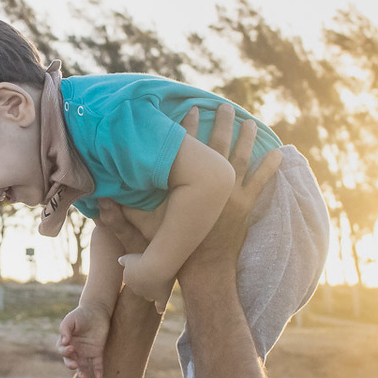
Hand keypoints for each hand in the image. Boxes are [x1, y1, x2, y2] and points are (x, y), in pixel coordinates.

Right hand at [57, 303, 111, 377]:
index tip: (71, 347)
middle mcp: (75, 349)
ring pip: (82, 365)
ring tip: (83, 376)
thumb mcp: (70, 320)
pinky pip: (97, 363)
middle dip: (71, 364)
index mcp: (66, 342)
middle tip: (75, 364)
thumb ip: (65, 329)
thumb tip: (64, 342)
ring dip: (82, 372)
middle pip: (70, 361)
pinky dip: (98, 370)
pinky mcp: (97, 351)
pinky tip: (98, 376)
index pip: (62, 351)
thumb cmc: (81, 314)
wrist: (96, 310)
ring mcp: (86, 351)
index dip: (65, 351)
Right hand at [100, 105, 279, 273]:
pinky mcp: (246, 207)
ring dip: (246, 138)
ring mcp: (233, 195)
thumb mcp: (143, 230)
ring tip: (249, 121)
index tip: (190, 109)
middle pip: (219, 145)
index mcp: (188, 186)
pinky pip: (261, 181)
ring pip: (242, 158)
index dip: (188, 128)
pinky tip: (278, 152)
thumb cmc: (173, 249)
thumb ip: (120, 217)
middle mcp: (213, 185)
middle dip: (221, 124)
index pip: (188, 149)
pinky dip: (270, 166)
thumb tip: (99, 201)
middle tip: (224, 106)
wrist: (204, 271)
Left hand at [116, 252, 172, 313]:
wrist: (155, 266)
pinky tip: (160, 311)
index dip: (138, 273)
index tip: (143, 266)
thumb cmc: (142, 259)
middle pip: (140, 288)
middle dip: (145, 282)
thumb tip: (119, 260)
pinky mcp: (161, 297)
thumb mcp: (129, 258)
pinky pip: (160, 305)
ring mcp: (149, 294)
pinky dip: (160, 308)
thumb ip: (123, 260)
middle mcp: (137, 290)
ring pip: (149, 295)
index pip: (131, 279)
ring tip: (158, 284)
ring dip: (152, 291)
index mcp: (128, 280)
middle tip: (153, 272)